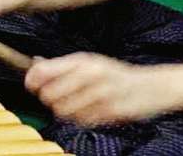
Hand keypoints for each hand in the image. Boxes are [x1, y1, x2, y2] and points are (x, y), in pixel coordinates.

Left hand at [24, 53, 177, 126]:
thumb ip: (62, 64)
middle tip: (58, 97)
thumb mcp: (89, 61)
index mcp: (83, 61)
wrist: (151, 87)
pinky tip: (90, 110)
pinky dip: (81, 118)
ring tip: (76, 104)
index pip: (43, 71)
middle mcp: (90, 75)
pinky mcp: (109, 112)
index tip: (31, 85)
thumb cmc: (115, 75)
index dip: (32, 80)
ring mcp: (100, 94)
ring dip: (65, 110)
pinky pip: (80, 121)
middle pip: (48, 94)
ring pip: (62, 111)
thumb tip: (34, 63)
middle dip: (48, 98)